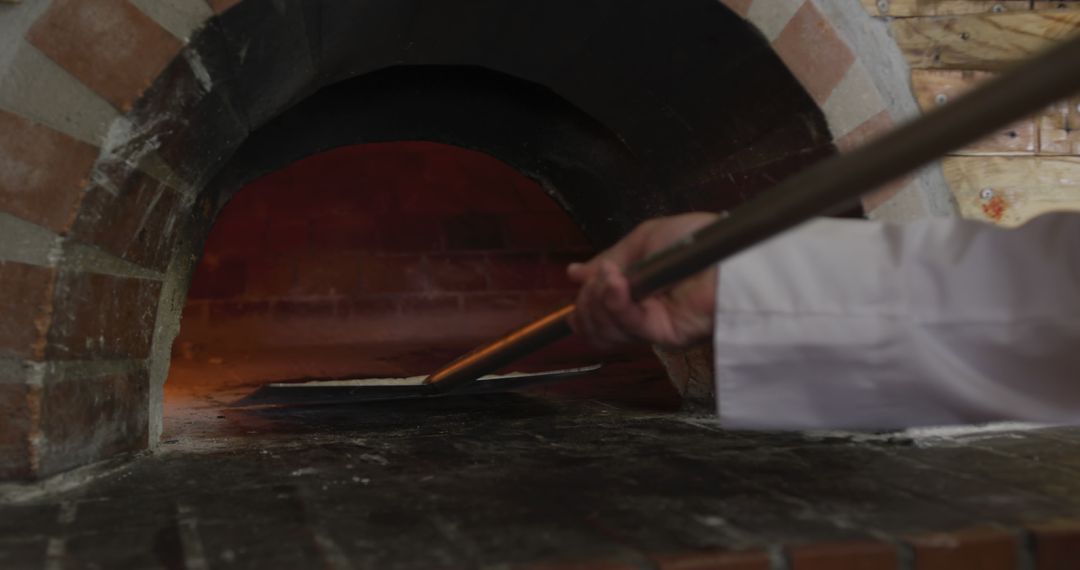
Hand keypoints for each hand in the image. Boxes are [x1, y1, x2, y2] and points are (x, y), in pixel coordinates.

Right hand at [567, 213, 719, 348]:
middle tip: (601, 276)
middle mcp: (642, 314)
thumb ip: (609, 259)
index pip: (596, 311)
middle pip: (595, 325)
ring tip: (611, 276)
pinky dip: (615, 302)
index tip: (578, 280)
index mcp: (637, 293)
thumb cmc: (695, 240)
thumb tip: (574, 274)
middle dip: (587, 299)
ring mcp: (652, 327)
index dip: (583, 300)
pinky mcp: (664, 335)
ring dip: (598, 300)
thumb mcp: (642, 240)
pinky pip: (629, 325)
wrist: (729, 253)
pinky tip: (617, 282)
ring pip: (605, 330)